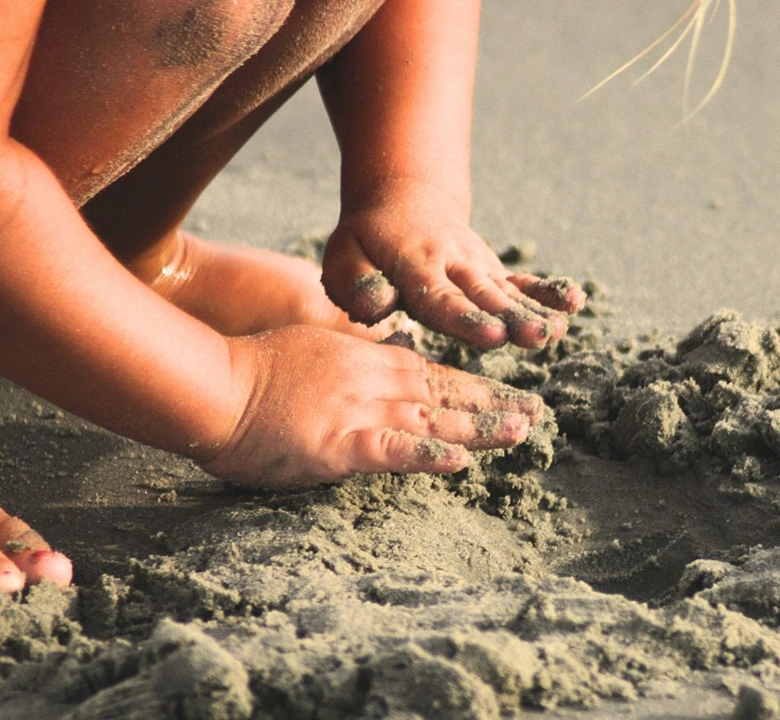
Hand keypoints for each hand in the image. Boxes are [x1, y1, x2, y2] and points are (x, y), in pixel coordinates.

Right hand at [200, 325, 543, 486]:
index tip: (503, 392)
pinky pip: (390, 450)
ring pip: (430, 418)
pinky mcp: (337, 443)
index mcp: (364, 359)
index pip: (430, 372)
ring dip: (478, 425)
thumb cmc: (254, 369)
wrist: (214, 386)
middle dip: (491, 403)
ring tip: (521, 431)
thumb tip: (380, 355)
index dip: (470, 384)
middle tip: (535, 411)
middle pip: (443, 393)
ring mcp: (357, 410)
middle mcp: (371, 381)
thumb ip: (350, 355)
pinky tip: (459, 462)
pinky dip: (425, 455)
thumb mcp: (312, 347)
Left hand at [321, 181, 585, 348]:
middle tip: (538, 337)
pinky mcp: (490, 269)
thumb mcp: (344, 256)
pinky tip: (574, 303)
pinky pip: (519, 281)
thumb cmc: (366, 240)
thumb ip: (357, 283)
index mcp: (414, 266)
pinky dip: (546, 291)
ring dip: (533, 311)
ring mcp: (476, 265)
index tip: (494, 336)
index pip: (442, 299)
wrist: (400, 202)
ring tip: (557, 330)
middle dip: (512, 318)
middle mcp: (452, 264)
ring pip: (505, 292)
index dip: (468, 319)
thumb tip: (379, 306)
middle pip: (483, 296)